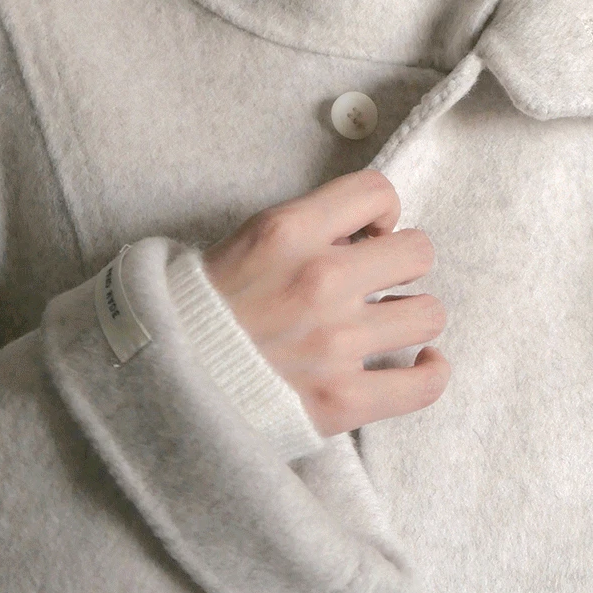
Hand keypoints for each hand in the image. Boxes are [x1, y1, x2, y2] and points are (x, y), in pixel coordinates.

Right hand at [200, 169, 449, 435]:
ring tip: (386, 322)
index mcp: (289, 232)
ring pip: (429, 313)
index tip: (368, 233)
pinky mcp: (342, 400)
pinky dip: (430, 372)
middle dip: (400, 263)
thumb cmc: (202, 308)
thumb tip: (364, 230)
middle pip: (418, 252)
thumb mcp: (244, 240)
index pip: (378, 192)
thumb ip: (305, 228)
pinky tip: (422, 363)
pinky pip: (423, 384)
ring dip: (411, 315)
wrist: (161, 378)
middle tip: (376, 281)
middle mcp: (320, 282)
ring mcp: (335, 344)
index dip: (381, 211)